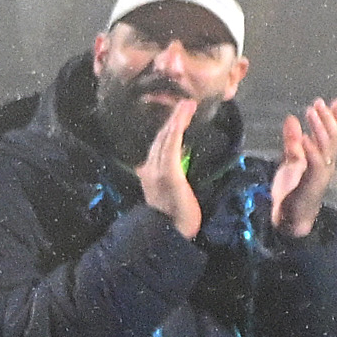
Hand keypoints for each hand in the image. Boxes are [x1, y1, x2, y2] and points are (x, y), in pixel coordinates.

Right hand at [131, 91, 205, 237]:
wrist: (170, 233)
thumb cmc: (175, 217)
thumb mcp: (171, 193)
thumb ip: (171, 178)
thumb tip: (177, 166)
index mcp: (150, 173)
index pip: (160, 146)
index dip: (168, 129)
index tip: (179, 115)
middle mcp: (149, 169)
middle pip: (161, 138)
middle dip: (173, 119)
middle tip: (185, 103)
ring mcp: (157, 172)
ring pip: (166, 139)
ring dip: (176, 120)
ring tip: (186, 105)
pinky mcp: (168, 175)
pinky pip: (171, 149)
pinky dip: (176, 132)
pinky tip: (181, 120)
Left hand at [267, 97, 336, 237]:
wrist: (292, 218)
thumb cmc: (293, 190)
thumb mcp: (291, 161)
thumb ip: (292, 140)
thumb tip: (291, 118)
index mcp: (325, 158)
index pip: (336, 134)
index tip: (335, 101)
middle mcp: (328, 163)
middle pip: (334, 137)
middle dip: (327, 118)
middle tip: (318, 102)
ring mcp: (323, 172)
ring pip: (327, 146)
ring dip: (319, 127)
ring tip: (311, 112)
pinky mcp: (313, 181)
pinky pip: (314, 162)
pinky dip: (310, 149)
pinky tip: (304, 138)